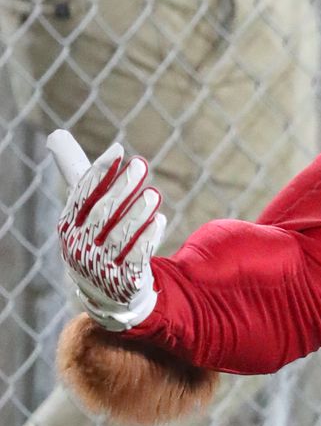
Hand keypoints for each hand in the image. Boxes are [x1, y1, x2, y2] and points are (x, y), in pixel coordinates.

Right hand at [48, 130, 166, 330]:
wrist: (107, 291)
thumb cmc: (97, 237)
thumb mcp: (84, 210)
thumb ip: (79, 175)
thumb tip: (56, 134)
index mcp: (68, 225)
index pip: (82, 194)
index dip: (100, 172)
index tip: (118, 150)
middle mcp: (79, 245)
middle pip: (101, 213)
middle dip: (122, 187)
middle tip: (142, 164)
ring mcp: (99, 265)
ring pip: (119, 235)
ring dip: (137, 212)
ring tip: (153, 193)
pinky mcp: (121, 280)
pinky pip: (135, 257)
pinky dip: (147, 238)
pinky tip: (159, 220)